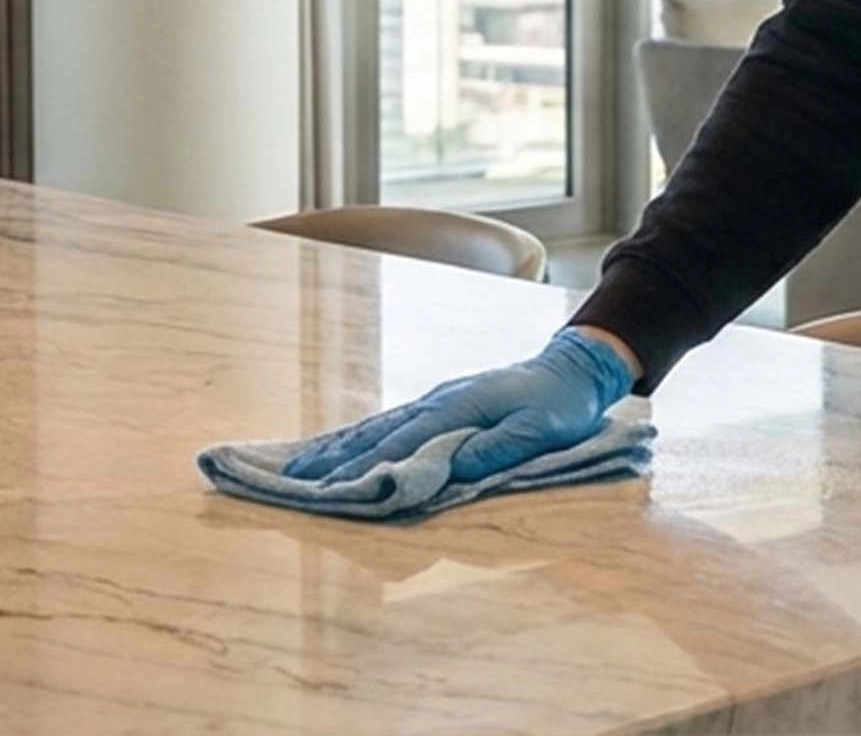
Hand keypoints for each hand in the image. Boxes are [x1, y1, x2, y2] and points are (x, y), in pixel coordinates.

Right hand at [281, 326, 635, 484]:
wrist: (573, 368)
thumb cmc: (560, 403)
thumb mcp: (539, 430)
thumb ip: (496, 450)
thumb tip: (449, 471)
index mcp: (458, 409)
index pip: (401, 446)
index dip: (363, 472)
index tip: (325, 493)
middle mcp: (438, 403)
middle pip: (376, 436)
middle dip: (331, 463)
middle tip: (287, 485)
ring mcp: (437, 402)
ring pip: (377, 429)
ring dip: (337, 452)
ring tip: (297, 472)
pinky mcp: (441, 407)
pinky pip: (391, 425)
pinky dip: (360, 440)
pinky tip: (340, 452)